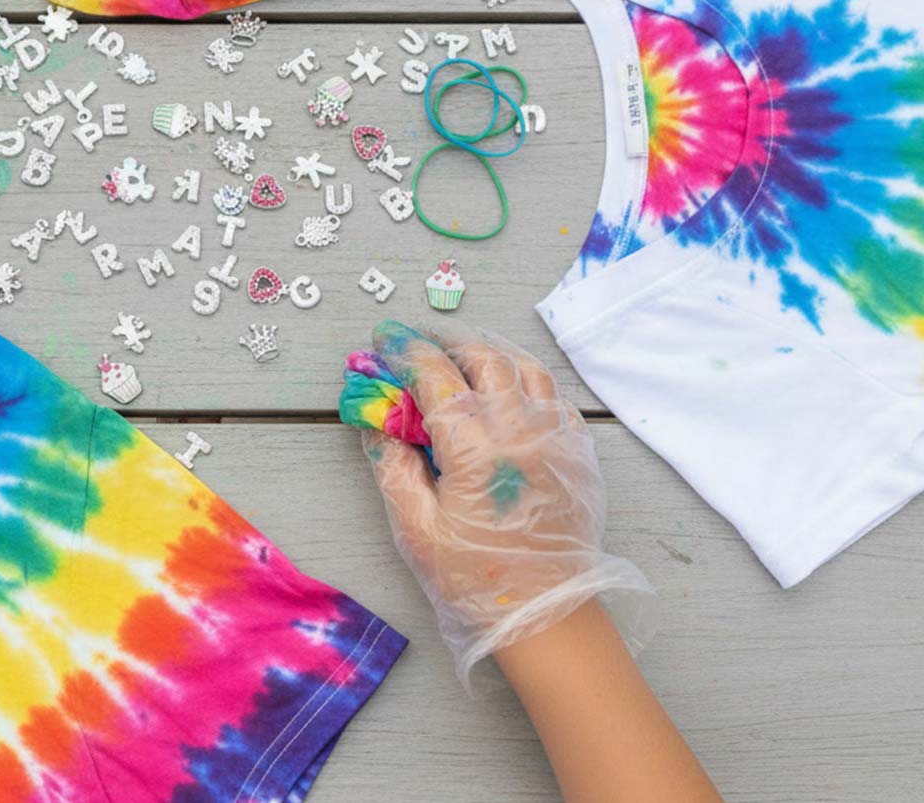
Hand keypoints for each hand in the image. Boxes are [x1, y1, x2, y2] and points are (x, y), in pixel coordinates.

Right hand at [356, 322, 653, 688]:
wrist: (546, 612)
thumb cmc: (477, 579)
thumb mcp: (417, 529)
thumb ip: (394, 468)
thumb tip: (375, 425)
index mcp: (475, 447)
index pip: (435, 375)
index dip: (405, 351)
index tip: (385, 341)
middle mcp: (520, 429)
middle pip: (484, 357)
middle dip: (447, 342)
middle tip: (421, 344)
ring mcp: (556, 436)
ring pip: (525, 367)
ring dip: (490, 352)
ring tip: (465, 355)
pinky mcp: (578, 450)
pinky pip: (554, 395)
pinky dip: (526, 380)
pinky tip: (509, 391)